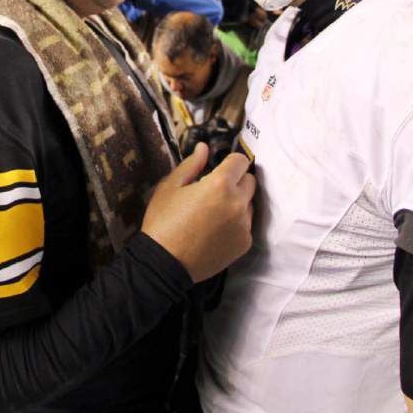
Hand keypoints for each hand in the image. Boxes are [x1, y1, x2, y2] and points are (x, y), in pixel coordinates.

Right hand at [141, 143, 255, 282]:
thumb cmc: (163, 222)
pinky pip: (246, 225)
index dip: (230, 162)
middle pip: (249, 181)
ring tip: (214, 213)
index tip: (219, 168)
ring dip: (237, 202)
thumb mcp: (170, 187)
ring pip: (249, 204)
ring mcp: (244, 225)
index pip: (241, 161)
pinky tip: (216, 230)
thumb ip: (191, 165)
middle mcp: (238, 203)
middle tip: (215, 191)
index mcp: (220, 184)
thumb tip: (204, 147)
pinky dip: (236, 223)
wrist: (164, 264)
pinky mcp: (244, 243)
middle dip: (235, 181)